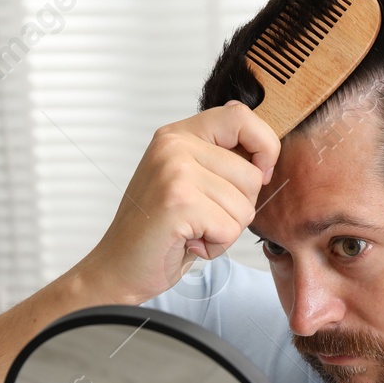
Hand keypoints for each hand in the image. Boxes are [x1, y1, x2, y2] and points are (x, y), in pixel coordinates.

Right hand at [75, 101, 279, 301]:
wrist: (119, 266)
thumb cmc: (159, 229)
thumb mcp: (188, 180)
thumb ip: (218, 157)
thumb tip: (255, 139)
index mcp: (179, 134)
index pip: (241, 116)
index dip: (264, 146)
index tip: (259, 173)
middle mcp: (174, 145)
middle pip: (252, 174)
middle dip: (239, 208)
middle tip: (202, 218)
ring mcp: (175, 171)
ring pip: (244, 206)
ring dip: (225, 231)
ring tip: (192, 230)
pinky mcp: (179, 202)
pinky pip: (229, 228)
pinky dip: (215, 246)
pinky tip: (188, 242)